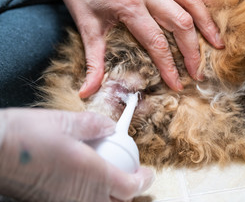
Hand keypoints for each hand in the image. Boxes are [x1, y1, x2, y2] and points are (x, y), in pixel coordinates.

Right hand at [0, 109, 153, 201]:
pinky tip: (85, 182)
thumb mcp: (65, 122)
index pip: (130, 187)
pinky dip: (91, 196)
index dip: (144, 180)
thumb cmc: (25, 135)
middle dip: (129, 192)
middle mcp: (81, 195)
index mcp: (91, 173)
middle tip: (131, 175)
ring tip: (110, 178)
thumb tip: (110, 126)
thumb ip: (94, 125)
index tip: (148, 173)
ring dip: (111, 196)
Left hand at [42, 0, 222, 96]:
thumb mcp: (85, 27)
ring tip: (217, 43)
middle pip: (182, 23)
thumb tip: (86, 91)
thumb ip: (92, 62)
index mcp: (129, 6)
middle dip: (193, 51)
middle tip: (198, 71)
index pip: (157, 43)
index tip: (177, 84)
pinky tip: (208, 9)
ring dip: (206, 22)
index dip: (169, 67)